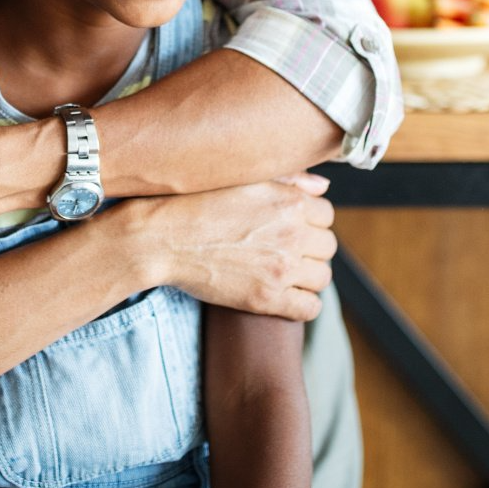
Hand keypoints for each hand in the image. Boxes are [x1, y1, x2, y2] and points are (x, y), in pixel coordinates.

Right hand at [122, 175, 336, 320]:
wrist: (160, 237)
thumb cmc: (195, 202)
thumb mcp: (243, 179)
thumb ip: (290, 179)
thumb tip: (324, 188)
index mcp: (290, 201)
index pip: (327, 214)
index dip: (309, 221)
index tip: (291, 226)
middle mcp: (293, 233)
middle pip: (328, 247)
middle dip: (310, 248)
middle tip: (285, 250)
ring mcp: (282, 268)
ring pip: (322, 277)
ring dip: (307, 275)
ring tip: (282, 272)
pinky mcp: (267, 298)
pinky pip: (310, 307)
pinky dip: (301, 303)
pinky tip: (283, 295)